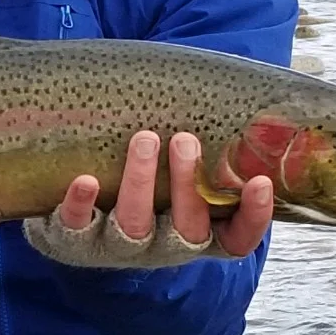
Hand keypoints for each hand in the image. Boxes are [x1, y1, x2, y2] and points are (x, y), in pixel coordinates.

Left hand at [57, 130, 273, 259]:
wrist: (73, 221)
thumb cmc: (143, 183)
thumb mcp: (176, 173)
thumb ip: (204, 146)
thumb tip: (232, 88)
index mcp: (197, 233)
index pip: (237, 239)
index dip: (253, 217)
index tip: (261, 182)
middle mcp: (163, 246)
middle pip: (186, 229)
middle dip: (188, 185)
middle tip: (184, 140)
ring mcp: (120, 246)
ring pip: (135, 224)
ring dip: (141, 181)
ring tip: (144, 138)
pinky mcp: (76, 240)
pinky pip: (78, 227)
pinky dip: (81, 204)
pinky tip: (86, 180)